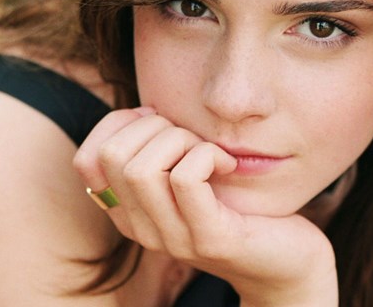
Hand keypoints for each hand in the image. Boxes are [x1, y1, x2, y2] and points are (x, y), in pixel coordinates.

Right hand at [73, 108, 338, 305]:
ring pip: (142, 168)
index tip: (159, 121)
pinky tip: (228, 163)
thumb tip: (144, 110)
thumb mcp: (187, 173)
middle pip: (113, 156)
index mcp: (129, 212)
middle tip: (191, 136)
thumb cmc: (236, 205)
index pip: (87, 160)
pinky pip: (185, 179)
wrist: (286, 262)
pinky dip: (206, 155)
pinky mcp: (210, 240)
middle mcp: (142, 230)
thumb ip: (158, 150)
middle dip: (154, 126)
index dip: (117, 124)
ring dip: (181, 140)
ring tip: (209, 151)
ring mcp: (173, 239)